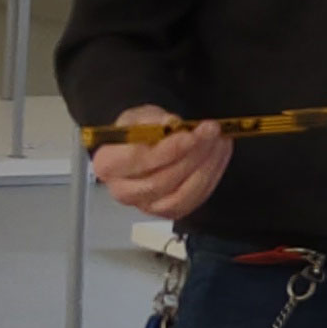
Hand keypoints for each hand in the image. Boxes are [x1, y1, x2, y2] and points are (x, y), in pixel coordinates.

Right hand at [91, 105, 231, 221]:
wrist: (140, 148)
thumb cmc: (137, 133)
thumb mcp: (139, 116)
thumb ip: (152, 119)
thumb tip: (171, 123)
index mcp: (108, 164)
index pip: (138, 161)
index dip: (167, 150)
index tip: (189, 135)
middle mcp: (123, 191)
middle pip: (161, 181)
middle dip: (192, 155)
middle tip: (210, 133)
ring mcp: (147, 206)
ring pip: (181, 195)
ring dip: (206, 166)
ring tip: (219, 141)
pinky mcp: (169, 211)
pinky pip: (194, 199)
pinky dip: (212, 175)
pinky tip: (219, 155)